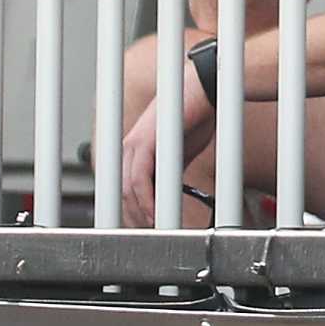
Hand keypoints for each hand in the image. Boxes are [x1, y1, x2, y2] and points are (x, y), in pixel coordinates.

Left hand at [120, 54, 215, 226]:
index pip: (124, 187)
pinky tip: (156, 214)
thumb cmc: (194, 116)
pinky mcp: (145, 143)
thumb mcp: (179, 152)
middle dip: (133, 218)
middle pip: (121, 193)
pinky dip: (146, 201)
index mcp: (133, 148)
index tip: (144, 227)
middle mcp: (128, 146)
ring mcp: (134, 144)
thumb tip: (168, 194)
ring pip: (127, 190)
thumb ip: (168, 171)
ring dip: (139, 214)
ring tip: (154, 229)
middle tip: (149, 235)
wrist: (203, 90)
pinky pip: (139, 180)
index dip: (132, 211)